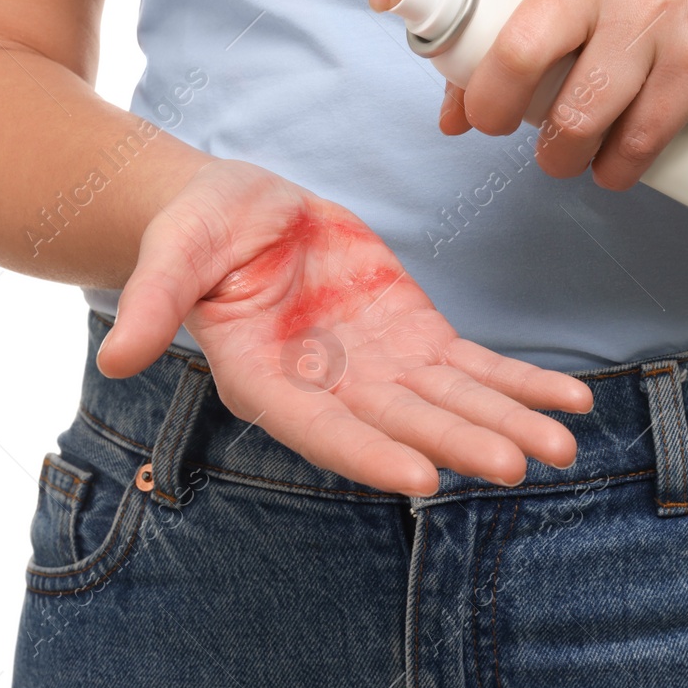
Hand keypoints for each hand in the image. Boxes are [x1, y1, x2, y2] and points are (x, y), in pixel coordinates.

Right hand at [95, 160, 593, 495]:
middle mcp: (331, 387)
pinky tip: (571, 402)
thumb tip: (116, 356)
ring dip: (508, 422)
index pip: (321, 427)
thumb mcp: (172, 255)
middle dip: (461, 442)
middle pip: (402, 423)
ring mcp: (378, 367)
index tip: (420, 474)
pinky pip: (475, 366)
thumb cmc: (198, 234)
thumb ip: (153, 303)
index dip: (368, 452)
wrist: (240, 213)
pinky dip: (521, 383)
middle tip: (519, 464)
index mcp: (268, 378)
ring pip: (452, 402)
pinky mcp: (413, 337)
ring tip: (565, 445)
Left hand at [369, 0, 687, 189]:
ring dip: (554, 155)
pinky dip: (611, 171)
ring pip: (577, 109)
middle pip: (517, 46)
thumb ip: (509, 40)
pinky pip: (636, 137)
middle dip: (491, 106)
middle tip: (489, 125)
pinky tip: (608, 170)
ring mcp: (654, 8)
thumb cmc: (643, 1)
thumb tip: (449, 112)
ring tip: (556, 159)